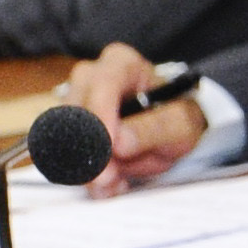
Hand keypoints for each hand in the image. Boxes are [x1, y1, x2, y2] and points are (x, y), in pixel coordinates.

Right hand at [60, 41, 203, 196]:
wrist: (171, 128)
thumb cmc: (176, 116)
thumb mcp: (180, 124)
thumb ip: (153, 130)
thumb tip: (119, 144)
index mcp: (122, 64)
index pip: (103, 84)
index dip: (102, 116)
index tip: (110, 145)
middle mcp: (91, 78)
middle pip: (76, 111)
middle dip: (92, 150)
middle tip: (109, 178)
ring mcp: (77, 103)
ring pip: (67, 137)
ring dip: (91, 167)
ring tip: (117, 182)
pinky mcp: (70, 130)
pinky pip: (68, 155)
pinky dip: (89, 176)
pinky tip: (112, 184)